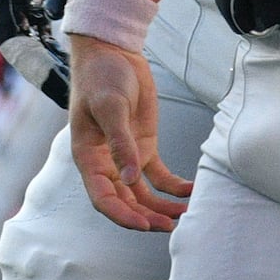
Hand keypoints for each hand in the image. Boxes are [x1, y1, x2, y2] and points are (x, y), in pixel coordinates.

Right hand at [0, 0, 102, 105]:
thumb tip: (61, 12)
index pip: (14, 41)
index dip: (33, 67)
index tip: (54, 84)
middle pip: (28, 48)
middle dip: (49, 73)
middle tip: (74, 96)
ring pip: (44, 43)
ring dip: (62, 63)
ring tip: (87, 85)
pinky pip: (57, 29)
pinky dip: (72, 45)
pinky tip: (94, 59)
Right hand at [66, 32, 188, 232]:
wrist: (112, 53)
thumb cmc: (101, 77)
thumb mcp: (110, 107)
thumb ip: (121, 143)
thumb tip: (131, 179)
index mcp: (89, 158)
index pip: (103, 198)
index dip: (122, 215)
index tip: (143, 225)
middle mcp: (106, 163)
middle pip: (125, 202)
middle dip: (146, 217)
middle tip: (171, 227)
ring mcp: (126, 157)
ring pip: (143, 194)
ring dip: (161, 207)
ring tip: (184, 216)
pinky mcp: (144, 147)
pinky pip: (159, 176)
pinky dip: (174, 187)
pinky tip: (191, 192)